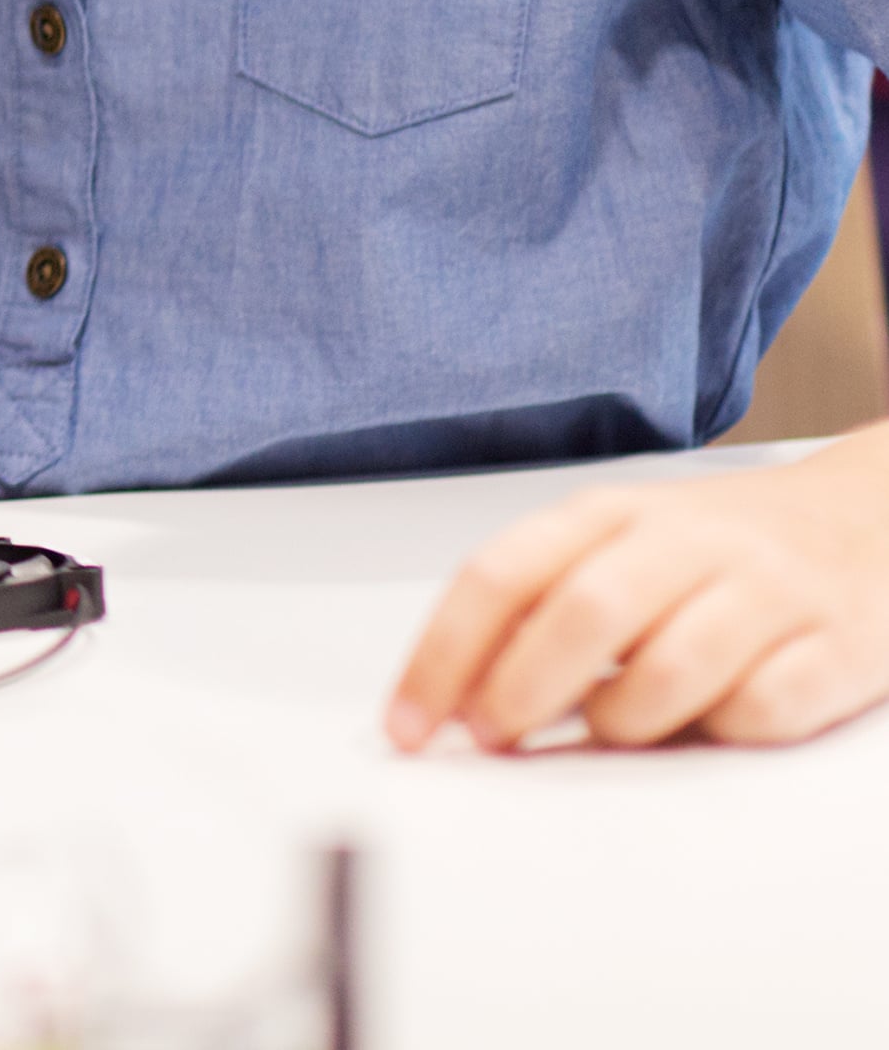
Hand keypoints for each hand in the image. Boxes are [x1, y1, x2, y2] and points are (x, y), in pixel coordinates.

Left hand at [387, 428, 888, 750]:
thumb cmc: (721, 551)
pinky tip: (710, 726)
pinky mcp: (837, 645)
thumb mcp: (619, 549)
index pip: (500, 575)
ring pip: (672, 666)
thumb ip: (542, 609)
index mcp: (610, 514)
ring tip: (611, 732)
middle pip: (582, 614)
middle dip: (520, 691)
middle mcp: (686, 542)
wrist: (874, 518)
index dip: (441, 655)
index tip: (410, 725)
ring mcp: (767, 590)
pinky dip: (722, 732)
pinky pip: (764, 707)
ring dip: (622, 720)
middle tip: (494, 738)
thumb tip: (457, 703)